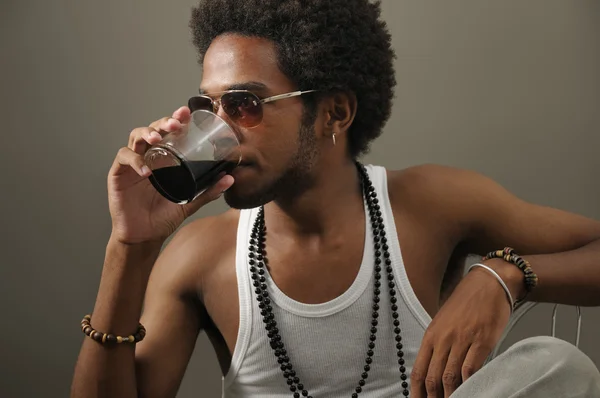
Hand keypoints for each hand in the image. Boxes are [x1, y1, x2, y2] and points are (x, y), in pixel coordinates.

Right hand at [107, 106, 233, 244]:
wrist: (144, 236)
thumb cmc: (163, 217)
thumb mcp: (189, 202)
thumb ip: (207, 191)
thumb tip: (230, 180)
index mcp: (164, 158)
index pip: (169, 132)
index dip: (176, 119)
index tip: (187, 113)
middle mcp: (148, 156)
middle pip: (152, 128)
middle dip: (163, 122)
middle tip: (175, 123)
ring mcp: (132, 164)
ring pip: (135, 137)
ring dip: (147, 133)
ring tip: (158, 138)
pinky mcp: (118, 174)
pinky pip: (124, 159)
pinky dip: (135, 161)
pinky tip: (147, 170)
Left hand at [410, 266, 511, 397]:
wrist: (488, 283)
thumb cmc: (466, 303)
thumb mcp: (443, 322)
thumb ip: (438, 344)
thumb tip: (434, 369)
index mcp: (432, 335)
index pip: (418, 370)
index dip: (417, 391)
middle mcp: (443, 339)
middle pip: (432, 377)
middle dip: (433, 397)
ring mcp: (462, 340)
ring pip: (450, 377)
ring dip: (451, 395)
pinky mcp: (482, 341)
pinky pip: (471, 369)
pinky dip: (468, 384)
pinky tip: (470, 390)